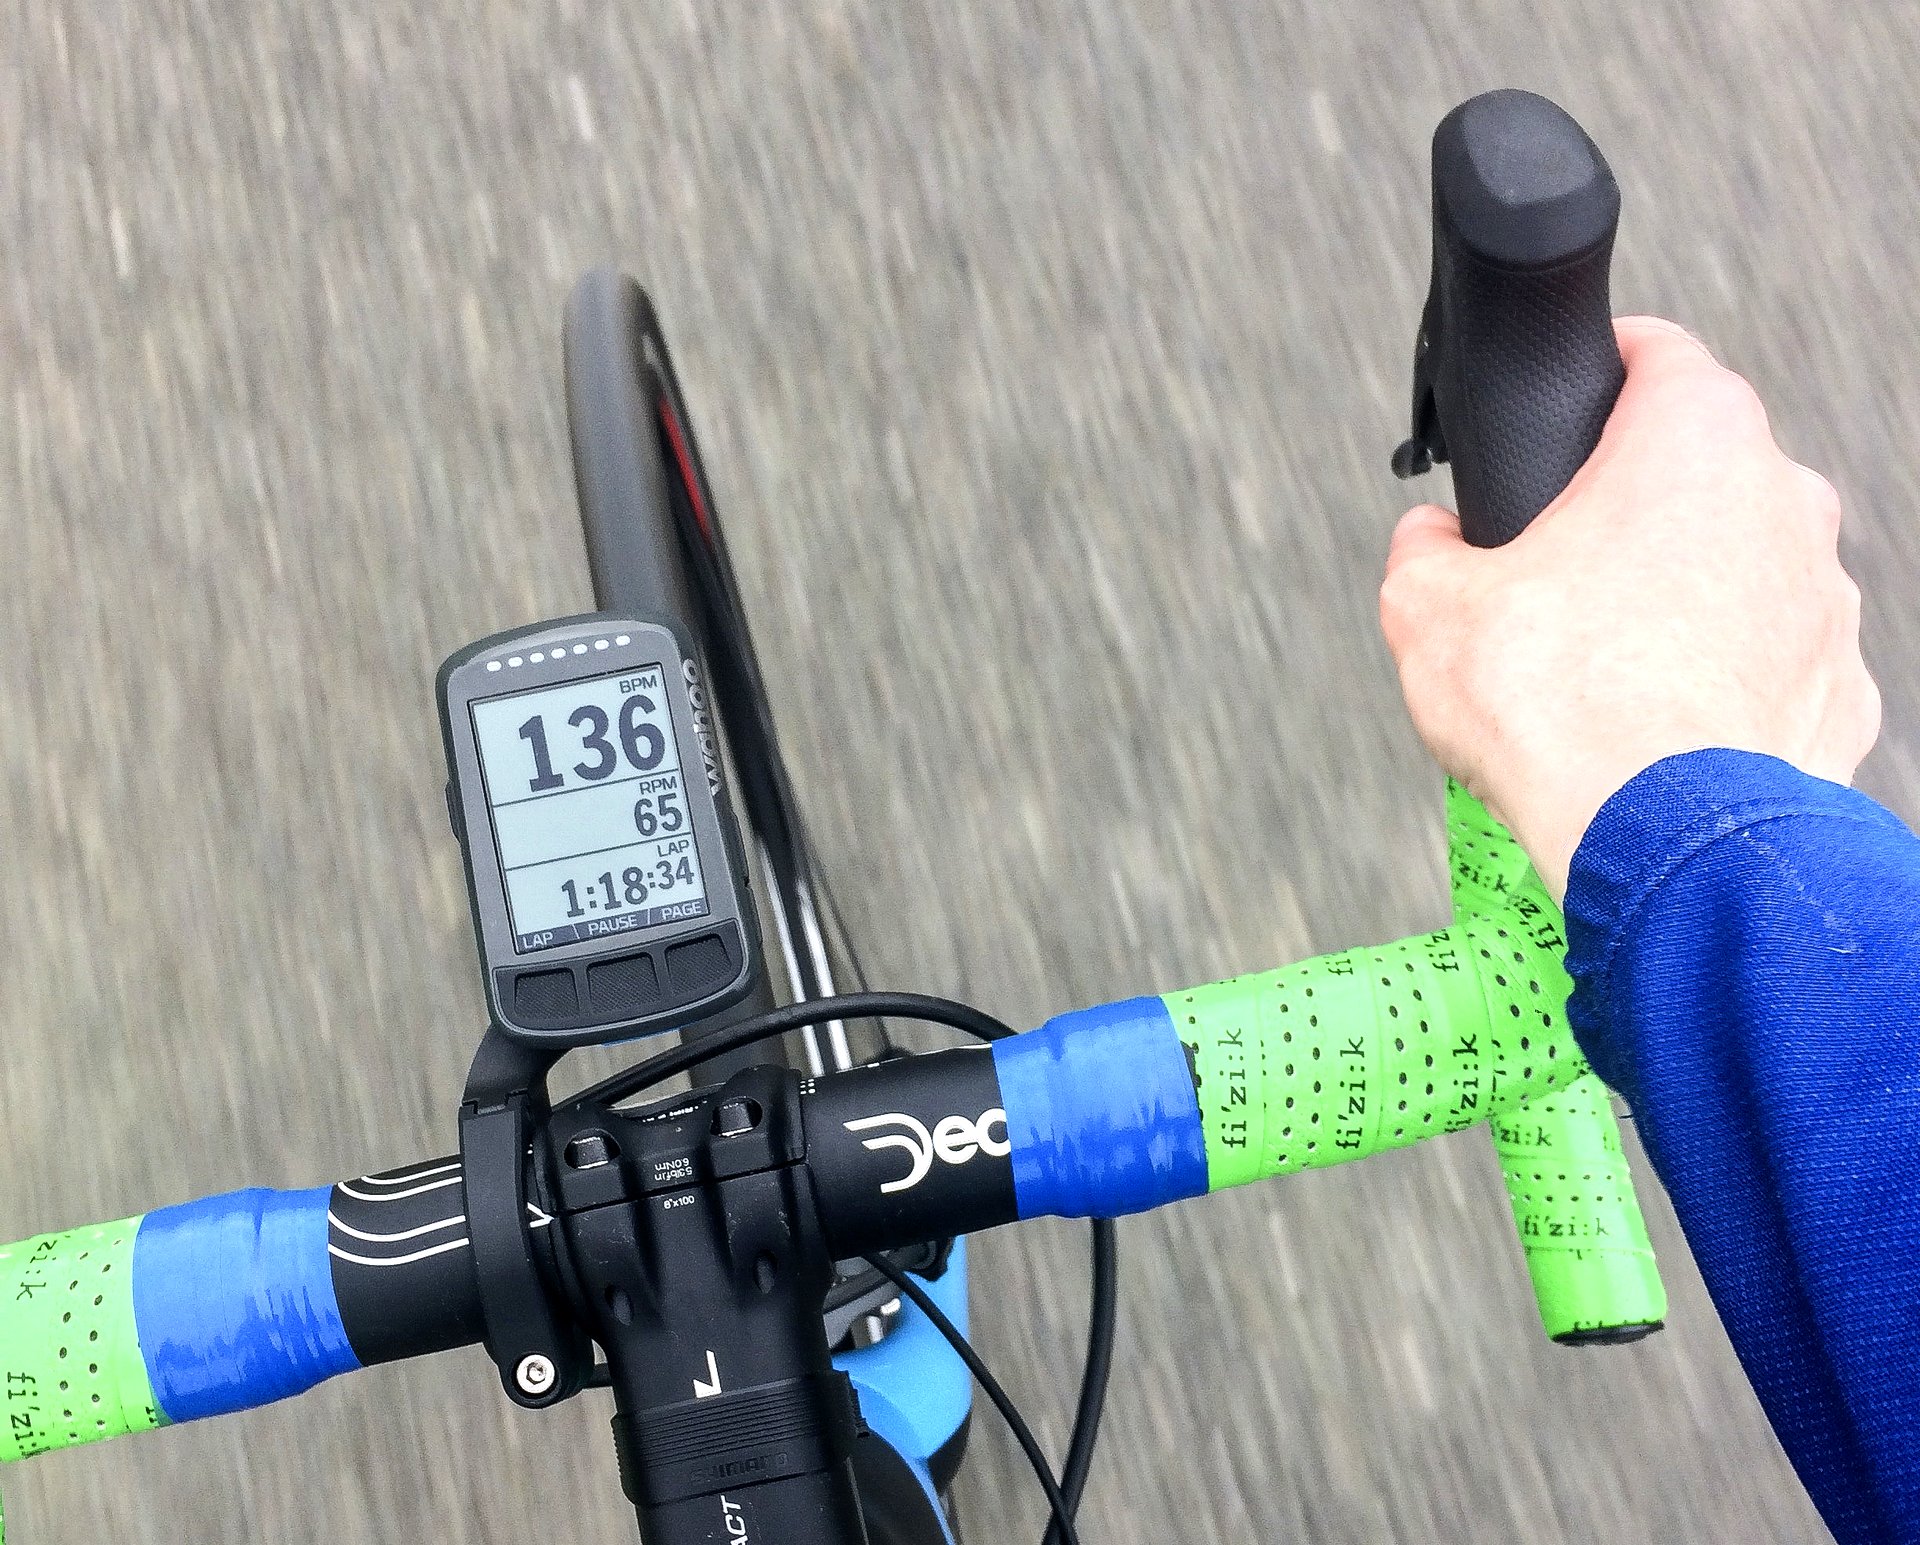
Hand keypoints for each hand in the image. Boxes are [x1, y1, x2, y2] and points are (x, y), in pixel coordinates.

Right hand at [1379, 316, 1880, 901]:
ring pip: (1745, 566)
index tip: (1575, 395)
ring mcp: (1824, 598)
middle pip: (1703, 468)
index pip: (1656, 351)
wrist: (1658, 836)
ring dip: (1687, 593)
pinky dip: (1724, 679)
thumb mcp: (1426, 605)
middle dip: (1637, 504)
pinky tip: (1662, 721)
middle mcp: (1782, 499)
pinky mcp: (1840, 688)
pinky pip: (1772, 661)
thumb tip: (1427, 540)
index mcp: (1692, 440)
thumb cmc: (1560, 703)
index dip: (1604, 367)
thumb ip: (1423, 548)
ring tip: (1607, 663)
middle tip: (1563, 567)